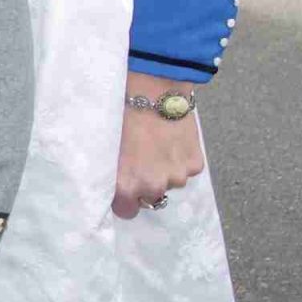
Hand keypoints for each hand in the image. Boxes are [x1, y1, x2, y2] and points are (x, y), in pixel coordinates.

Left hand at [114, 71, 204, 217]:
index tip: (123, 187)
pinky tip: (172, 138)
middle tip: (141, 159)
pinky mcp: (195, 164)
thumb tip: (112, 184)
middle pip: (151, 197)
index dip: (124, 199)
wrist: (152, 90)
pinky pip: (186, 168)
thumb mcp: (106, 146)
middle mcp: (154, 186)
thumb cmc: (120, 113)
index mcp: (127, 184)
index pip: (126, 211)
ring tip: (157, 144)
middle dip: (146, 183)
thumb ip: (112, 171)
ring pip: (171, 181)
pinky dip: (181, 158)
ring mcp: (177, 176)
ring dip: (165, 170)